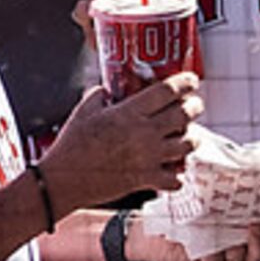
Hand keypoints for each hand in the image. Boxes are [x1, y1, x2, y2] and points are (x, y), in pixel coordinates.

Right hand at [41, 79, 199, 209]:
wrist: (64, 180)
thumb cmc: (71, 145)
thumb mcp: (83, 110)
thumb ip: (99, 95)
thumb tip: (107, 89)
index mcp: (130, 112)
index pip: (167, 91)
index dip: (185, 82)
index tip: (192, 80)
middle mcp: (144, 133)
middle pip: (184, 115)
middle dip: (195, 107)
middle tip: (195, 105)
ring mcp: (148, 158)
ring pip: (186, 145)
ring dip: (191, 139)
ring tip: (189, 136)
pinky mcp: (145, 180)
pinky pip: (174, 180)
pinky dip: (178, 176)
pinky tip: (174, 172)